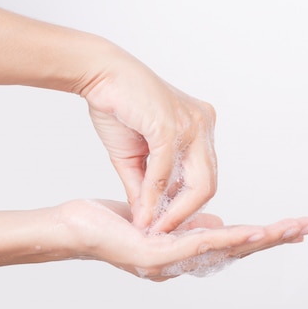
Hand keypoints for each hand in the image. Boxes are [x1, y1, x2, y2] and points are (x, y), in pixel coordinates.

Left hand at [58, 199, 307, 281]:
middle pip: (237, 249)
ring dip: (259, 238)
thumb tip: (217, 220)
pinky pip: (194, 245)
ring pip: (223, 249)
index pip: (232, 243)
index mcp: (185, 253)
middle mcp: (182, 262)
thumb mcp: (159, 220)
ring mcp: (169, 263)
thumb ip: (187, 224)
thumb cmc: (109, 223)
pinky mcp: (154, 258)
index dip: (263, 235)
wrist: (71, 229)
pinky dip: (224, 237)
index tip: (291, 224)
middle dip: (275, 237)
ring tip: (289, 229)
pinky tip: (247, 231)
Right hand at [82, 46, 216, 233]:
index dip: (186, 209)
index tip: (163, 228)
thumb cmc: (118, 108)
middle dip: (185, 216)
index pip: (204, 180)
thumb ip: (145, 187)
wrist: (99, 74)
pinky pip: (166, 170)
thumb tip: (146, 219)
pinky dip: (154, 194)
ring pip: (198, 182)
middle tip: (161, 234)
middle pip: (209, 185)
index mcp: (200, 131)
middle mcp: (204, 126)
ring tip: (152, 228)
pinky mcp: (172, 125)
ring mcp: (193, 124)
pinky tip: (142, 210)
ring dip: (173, 211)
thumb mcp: (134, 158)